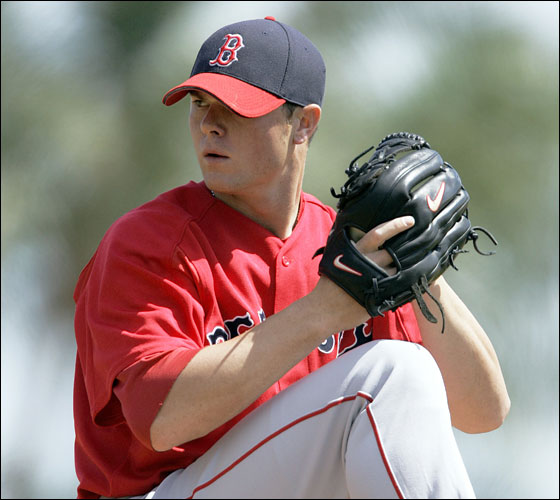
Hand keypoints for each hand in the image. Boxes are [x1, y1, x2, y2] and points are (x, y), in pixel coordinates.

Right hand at [311, 216, 414, 330]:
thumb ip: (351, 249)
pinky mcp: (379, 297)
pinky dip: (403, 285)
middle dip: (406, 250)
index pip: (379, 233)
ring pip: (398, 271)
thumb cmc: (328, 285)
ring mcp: (374, 280)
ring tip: (413, 266)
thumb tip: (361, 239)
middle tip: (419, 245)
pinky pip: (398, 289)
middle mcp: (367, 263)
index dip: (396, 225)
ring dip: (404, 270)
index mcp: (356, 252)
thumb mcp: (336, 260)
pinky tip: (408, 283)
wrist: (323, 310)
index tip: (410, 220)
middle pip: (393, 252)